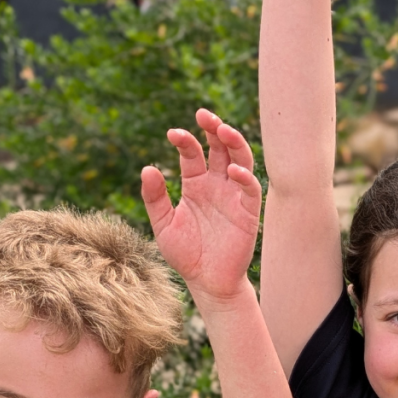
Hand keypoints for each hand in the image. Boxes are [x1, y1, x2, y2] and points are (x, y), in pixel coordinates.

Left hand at [141, 109, 260, 302]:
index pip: (193, 153)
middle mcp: (216, 185)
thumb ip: (155, 198)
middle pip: (220, 148)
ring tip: (223, 129)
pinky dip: (245, 177)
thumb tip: (147, 168)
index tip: (173, 133)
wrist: (206, 282)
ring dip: (235, 143)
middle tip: (204, 115)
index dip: (185, 140)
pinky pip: (250, 189)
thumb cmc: (186, 254)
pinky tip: (233, 170)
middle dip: (214, 128)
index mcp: (195, 184)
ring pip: (240, 160)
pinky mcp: (248, 212)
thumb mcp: (163, 224)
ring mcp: (233, 196)